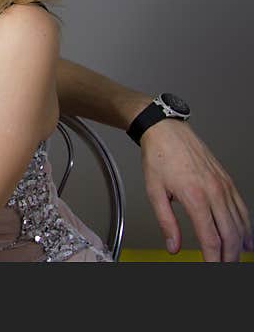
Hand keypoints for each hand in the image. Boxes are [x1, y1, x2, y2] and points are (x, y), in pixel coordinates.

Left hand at [141, 120, 251, 260]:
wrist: (167, 131)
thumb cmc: (159, 157)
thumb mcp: (154, 191)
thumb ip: (166, 222)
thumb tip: (173, 246)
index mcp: (195, 196)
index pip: (210, 237)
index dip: (213, 258)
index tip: (211, 268)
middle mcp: (214, 192)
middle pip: (230, 234)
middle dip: (229, 256)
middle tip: (224, 267)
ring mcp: (224, 186)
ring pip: (240, 223)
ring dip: (240, 245)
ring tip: (235, 259)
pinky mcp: (228, 182)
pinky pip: (242, 208)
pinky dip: (246, 227)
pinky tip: (246, 238)